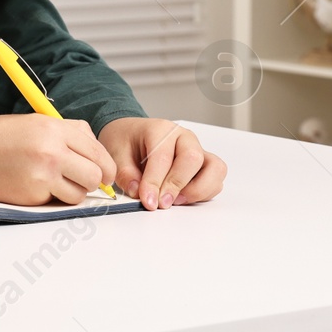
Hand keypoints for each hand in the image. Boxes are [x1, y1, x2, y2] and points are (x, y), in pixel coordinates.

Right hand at [0, 114, 117, 205]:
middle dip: (93, 181)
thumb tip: (98, 153)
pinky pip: (58, 202)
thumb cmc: (1, 137)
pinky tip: (37, 186)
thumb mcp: (37, 122)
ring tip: (54, 181)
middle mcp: (52, 151)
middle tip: (83, 180)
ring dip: (72, 191)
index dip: (106, 166)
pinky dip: (53, 198)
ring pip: (80, 194)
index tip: (104, 173)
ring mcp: (43, 175)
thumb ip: (70, 133)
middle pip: (96, 175)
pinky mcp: (33, 195)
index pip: (98, 151)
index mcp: (54, 129)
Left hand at [98, 117, 226, 209]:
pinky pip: (215, 179)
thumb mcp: (115, 153)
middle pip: (193, 159)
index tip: (148, 200)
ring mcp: (197, 150)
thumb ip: (125, 174)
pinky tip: (182, 198)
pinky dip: (204, 193)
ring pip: (215, 169)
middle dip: (177, 185)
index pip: (162, 156)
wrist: (131, 134)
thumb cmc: (126, 140)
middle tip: (161, 202)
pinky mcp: (204, 165)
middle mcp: (183, 137)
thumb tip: (137, 192)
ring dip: (198, 190)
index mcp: (160, 129)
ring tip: (175, 201)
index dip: (155, 181)